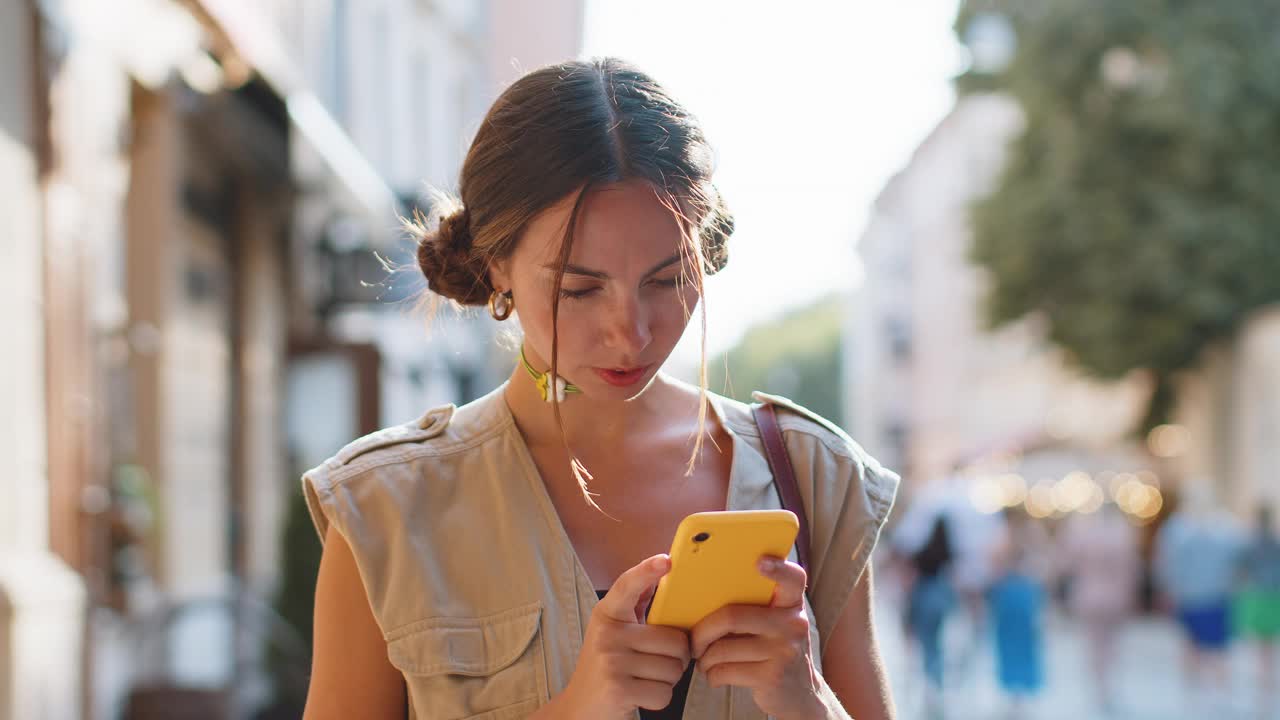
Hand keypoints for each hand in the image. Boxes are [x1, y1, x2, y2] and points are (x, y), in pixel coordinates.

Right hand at [559, 555, 691, 718]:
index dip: (647, 571)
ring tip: (645, 679)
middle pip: (674, 641)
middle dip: (676, 658)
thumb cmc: (605, 667)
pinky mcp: (618, 690)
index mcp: (607, 615)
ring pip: (673, 669)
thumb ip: (635, 605)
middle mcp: (608, 635)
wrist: (579, 708)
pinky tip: (641, 695)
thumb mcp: (613, 632)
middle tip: (657, 663)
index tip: (666, 560)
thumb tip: (660, 572)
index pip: (627, 586)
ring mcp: (612, 662)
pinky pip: (664, 692)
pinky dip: (659, 698)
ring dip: (668, 680)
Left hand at [690, 556, 823, 719]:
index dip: (778, 567)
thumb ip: (754, 605)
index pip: (793, 578)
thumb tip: (703, 591)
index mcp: (791, 604)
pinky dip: (711, 674)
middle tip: (693, 640)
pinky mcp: (772, 677)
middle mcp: (793, 624)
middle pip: (732, 616)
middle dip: (702, 631)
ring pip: (723, 648)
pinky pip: (725, 670)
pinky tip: (714, 674)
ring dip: (704, 657)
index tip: (760, 560)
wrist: (800, 693)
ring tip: (703, 659)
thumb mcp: (774, 623)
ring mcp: (784, 651)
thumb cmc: (774, 649)